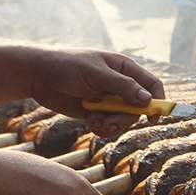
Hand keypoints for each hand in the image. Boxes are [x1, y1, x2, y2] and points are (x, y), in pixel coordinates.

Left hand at [19, 48, 161, 137]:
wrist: (38, 76)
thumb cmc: (67, 65)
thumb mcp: (96, 73)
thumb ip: (122, 86)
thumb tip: (147, 99)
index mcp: (124, 69)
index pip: (151, 85)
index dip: (157, 100)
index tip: (153, 117)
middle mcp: (119, 85)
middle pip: (138, 108)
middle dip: (126, 118)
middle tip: (110, 121)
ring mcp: (107, 99)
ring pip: (123, 119)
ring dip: (112, 125)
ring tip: (95, 123)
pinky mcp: (95, 111)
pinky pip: (108, 125)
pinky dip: (102, 129)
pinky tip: (90, 124)